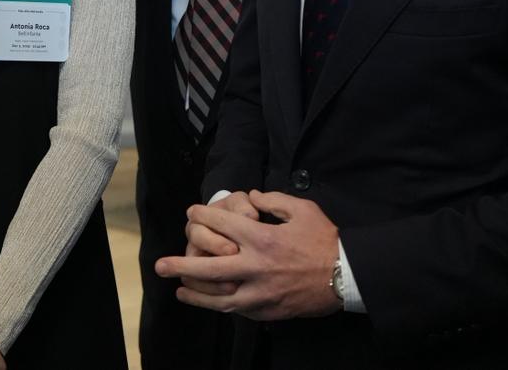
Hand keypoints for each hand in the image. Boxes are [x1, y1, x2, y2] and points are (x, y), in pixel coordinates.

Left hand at [156, 190, 339, 319]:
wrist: (347, 275)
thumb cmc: (325, 239)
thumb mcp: (301, 209)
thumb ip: (273, 200)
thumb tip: (252, 197)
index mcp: (262, 238)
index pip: (221, 226)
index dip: (202, 217)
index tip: (191, 214)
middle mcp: (256, 267)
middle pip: (209, 267)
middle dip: (181, 265)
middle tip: (160, 265)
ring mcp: (261, 292)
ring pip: (219, 297)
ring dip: (196, 293)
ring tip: (179, 289)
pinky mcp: (269, 310)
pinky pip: (238, 309)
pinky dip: (221, 306)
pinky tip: (209, 302)